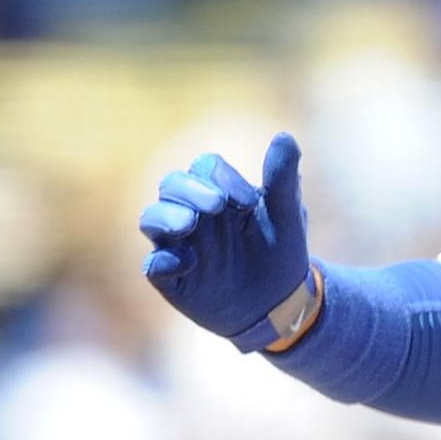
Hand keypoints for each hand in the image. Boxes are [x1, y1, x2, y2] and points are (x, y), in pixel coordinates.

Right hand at [137, 133, 311, 351]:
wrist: (281, 303)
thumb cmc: (281, 252)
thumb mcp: (288, 216)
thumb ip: (283, 178)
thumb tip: (284, 136)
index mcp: (219, 192)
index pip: (206, 168)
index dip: (222, 178)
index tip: (248, 203)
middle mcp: (192, 212)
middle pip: (172, 185)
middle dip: (189, 191)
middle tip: (215, 206)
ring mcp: (178, 244)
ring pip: (152, 218)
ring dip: (166, 217)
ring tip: (188, 225)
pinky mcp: (172, 277)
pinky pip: (154, 265)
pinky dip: (163, 261)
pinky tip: (186, 262)